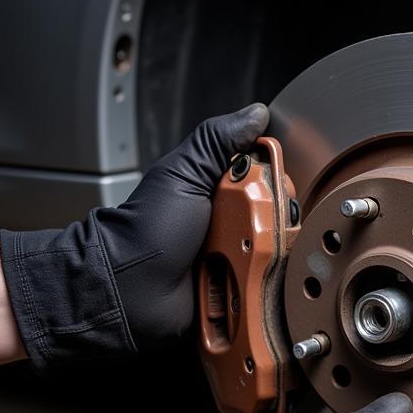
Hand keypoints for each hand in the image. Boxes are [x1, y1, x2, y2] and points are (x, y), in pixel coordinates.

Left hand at [0, 103, 268, 366]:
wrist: (130, 287)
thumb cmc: (148, 230)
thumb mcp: (182, 174)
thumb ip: (216, 140)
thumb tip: (257, 113)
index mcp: (225, 195)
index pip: (274, 184)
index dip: (280, 187)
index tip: (275, 192)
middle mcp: (237, 228)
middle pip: (283, 226)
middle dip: (277, 231)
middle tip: (250, 234)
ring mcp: (239, 265)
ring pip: (281, 263)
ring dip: (272, 266)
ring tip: (247, 265)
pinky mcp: (240, 299)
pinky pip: (268, 296)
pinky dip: (265, 294)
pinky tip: (253, 289)